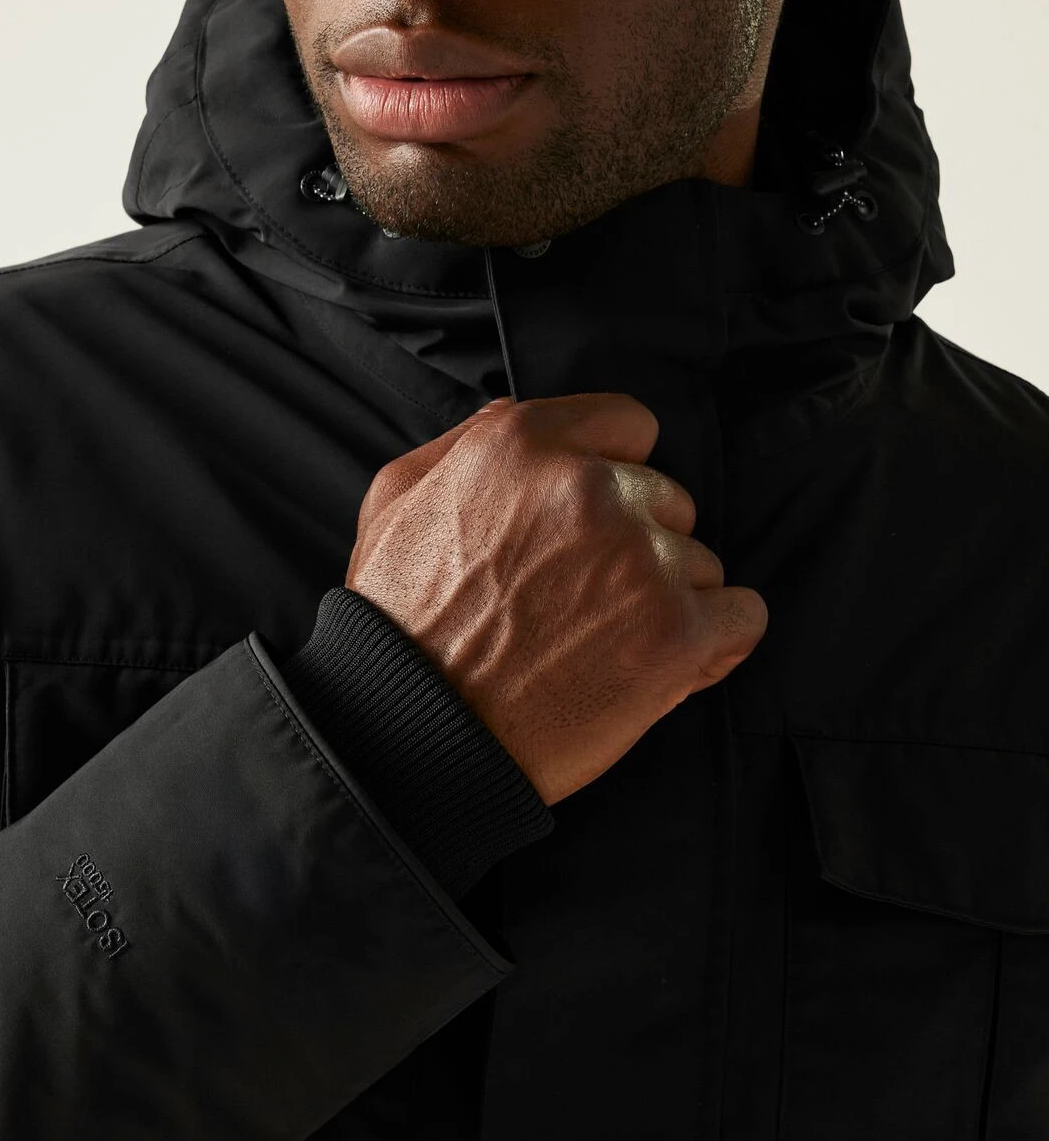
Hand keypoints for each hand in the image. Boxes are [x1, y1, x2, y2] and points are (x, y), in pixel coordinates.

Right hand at [346, 393, 767, 805]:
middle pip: (667, 495)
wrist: (414, 729)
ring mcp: (638, 559)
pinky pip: (744, 615)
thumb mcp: (396, 498)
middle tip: (584, 595)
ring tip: (605, 641)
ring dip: (667, 598)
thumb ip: (464, 443)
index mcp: (522, 444)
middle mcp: (587, 488)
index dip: (612, 471)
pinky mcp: (678, 633)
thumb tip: (516, 412)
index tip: (594, 516)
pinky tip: (668, 659)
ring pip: (702, 561)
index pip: (627, 425)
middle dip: (637, 540)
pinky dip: (718, 640)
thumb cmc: (397, 618)